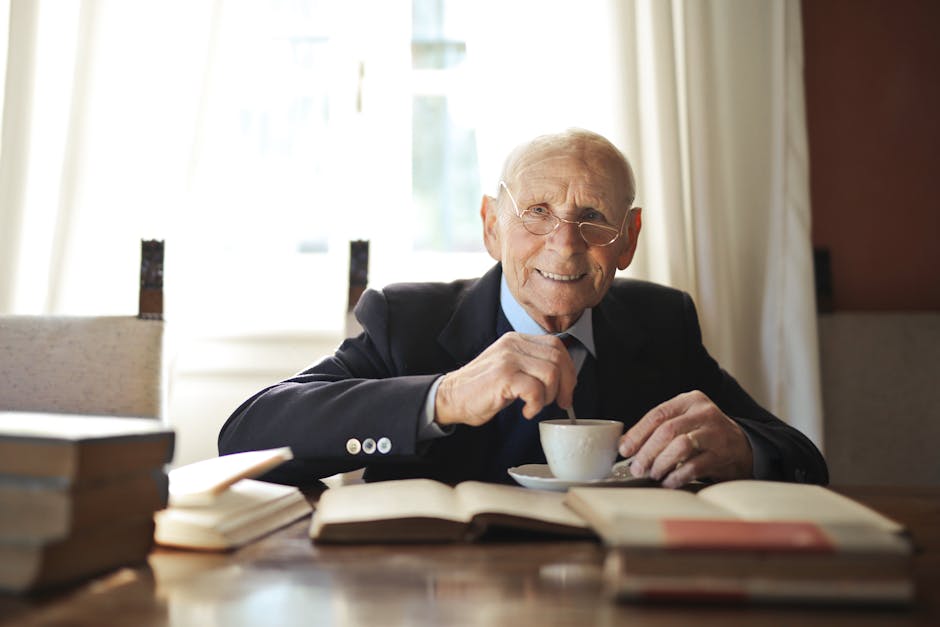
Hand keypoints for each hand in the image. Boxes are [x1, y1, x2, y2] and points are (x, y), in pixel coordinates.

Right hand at [435, 332, 576, 426]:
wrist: (451, 397)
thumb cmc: (481, 389)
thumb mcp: (510, 368)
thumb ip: (532, 365)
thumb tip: (564, 377)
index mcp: (516, 340)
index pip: (557, 346)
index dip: (569, 369)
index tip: (567, 389)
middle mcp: (513, 344)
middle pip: (558, 358)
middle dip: (566, 385)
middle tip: (560, 403)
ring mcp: (508, 359)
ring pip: (551, 374)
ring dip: (549, 396)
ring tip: (535, 405)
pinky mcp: (504, 377)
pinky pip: (536, 390)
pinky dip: (536, 405)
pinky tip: (526, 411)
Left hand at [618, 390, 753, 487]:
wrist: (742, 447)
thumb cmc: (704, 434)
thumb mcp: (685, 421)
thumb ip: (659, 428)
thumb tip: (626, 445)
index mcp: (690, 400)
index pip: (658, 414)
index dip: (638, 433)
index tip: (625, 449)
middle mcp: (704, 413)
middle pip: (667, 431)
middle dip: (647, 452)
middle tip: (636, 468)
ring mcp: (715, 433)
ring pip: (681, 446)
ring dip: (661, 463)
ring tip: (653, 474)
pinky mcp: (723, 455)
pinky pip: (694, 467)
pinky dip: (677, 476)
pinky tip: (668, 482)